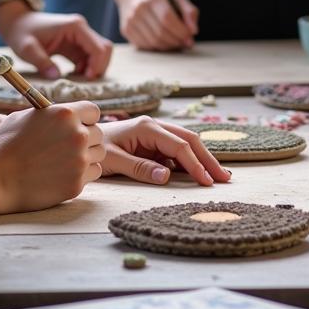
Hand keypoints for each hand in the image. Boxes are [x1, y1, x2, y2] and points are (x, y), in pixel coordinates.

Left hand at [0, 6, 112, 80]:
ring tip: (77, 80)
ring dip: (93, 68)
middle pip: (104, 49)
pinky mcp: (75, 43)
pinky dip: (86, 68)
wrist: (17, 22)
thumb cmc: (21, 33)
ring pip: (99, 53)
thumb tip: (56, 77)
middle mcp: (82, 29)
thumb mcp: (27, 49)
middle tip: (84, 82)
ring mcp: (80, 36)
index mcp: (75, 27)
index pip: (98, 47)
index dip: (97, 65)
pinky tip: (72, 76)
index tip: (86, 80)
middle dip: (98, 67)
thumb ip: (42, 62)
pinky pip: (89, 56)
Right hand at [0, 101, 103, 212]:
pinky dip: (82, 174)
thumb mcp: (23, 118)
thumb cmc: (3, 147)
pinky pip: (93, 173)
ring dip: (87, 156)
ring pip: (99, 154)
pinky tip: (63, 173)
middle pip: (98, 134)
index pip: (93, 111)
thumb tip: (59, 114)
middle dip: (87, 138)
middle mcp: (77, 135)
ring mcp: (79, 160)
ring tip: (65, 160)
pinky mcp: (77, 183)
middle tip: (69, 146)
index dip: (85, 118)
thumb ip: (48, 115)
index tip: (78, 125)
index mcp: (65, 114)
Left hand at [100, 116, 231, 185]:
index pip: (179, 146)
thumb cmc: (96, 149)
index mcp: (147, 128)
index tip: (207, 181)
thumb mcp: (113, 161)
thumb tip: (167, 176)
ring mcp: (156, 134)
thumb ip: (140, 168)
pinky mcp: (155, 143)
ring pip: (187, 143)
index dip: (195, 164)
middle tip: (224, 178)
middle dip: (208, 159)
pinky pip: (178, 151)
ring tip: (220, 175)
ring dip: (203, 159)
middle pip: (190, 140)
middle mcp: (156, 126)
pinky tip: (201, 172)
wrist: (84, 140)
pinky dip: (192, 161)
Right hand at [117, 0, 197, 50]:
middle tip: (185, 43)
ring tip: (176, 42)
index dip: (181, 32)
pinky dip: (157, 47)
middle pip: (160, 33)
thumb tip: (194, 31)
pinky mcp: (126, 29)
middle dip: (176, 41)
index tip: (190, 38)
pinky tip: (163, 41)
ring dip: (168, 46)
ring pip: (153, 42)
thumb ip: (189, 11)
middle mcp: (139, 8)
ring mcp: (130, 20)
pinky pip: (144, 45)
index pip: (167, 19)